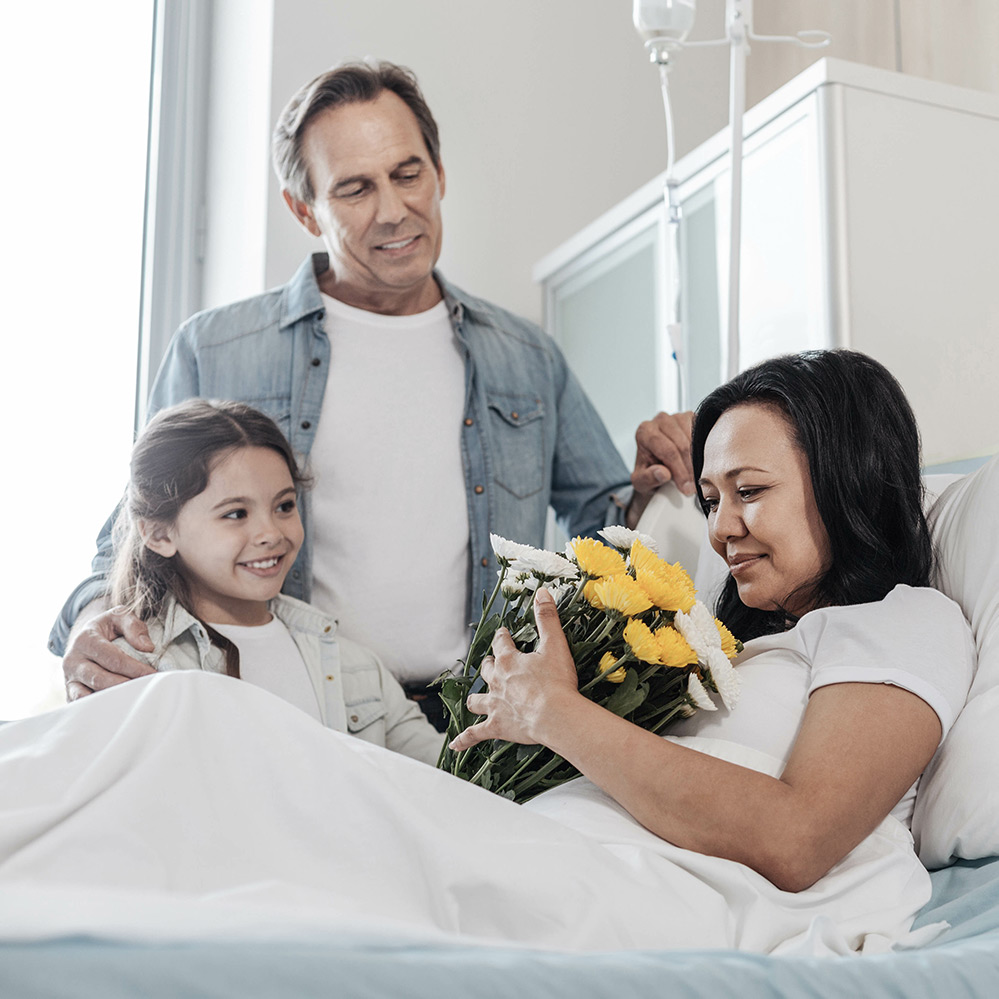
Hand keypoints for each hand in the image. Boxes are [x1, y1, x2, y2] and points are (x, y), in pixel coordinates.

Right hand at [63, 608, 155, 699]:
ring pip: (89, 695)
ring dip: (113, 699)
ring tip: (134, 699)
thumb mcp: (119, 617)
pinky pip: (82, 705)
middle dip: (126, 685)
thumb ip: (134, 626)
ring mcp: (69, 679)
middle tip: (146, 688)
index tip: (153, 674)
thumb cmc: (107, 628)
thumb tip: (147, 647)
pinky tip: (119, 708)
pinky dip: (99, 708)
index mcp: (85, 640)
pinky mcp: (70, 693)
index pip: (113, 658)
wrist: (85, 638)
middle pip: (101, 679)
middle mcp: (73, 661)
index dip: (135, 668)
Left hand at [449, 589, 580, 752]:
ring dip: (476, 699)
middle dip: (489, 665)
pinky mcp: (496, 726)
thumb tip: (542, 592)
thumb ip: (547, 618)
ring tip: (473, 701)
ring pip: (477, 700)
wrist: (556, 715)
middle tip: (491, 664)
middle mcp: (497, 682)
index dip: (503, 637)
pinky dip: (465, 739)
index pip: (501, 643)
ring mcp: (494, 705)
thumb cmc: (557, 682)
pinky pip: (475, 734)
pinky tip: (456, 745)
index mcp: (509, 661)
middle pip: (487, 670)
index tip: (504, 633)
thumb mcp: (555, 644)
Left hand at [627, 411, 695, 526]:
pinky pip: (704, 432)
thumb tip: (662, 473)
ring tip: (697, 477)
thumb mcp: (641, 482)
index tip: (686, 488)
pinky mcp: (692, 418)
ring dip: (699, 460)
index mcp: (644, 432)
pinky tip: (703, 464)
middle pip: (681, 444)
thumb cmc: (648, 472)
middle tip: (694, 487)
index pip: (666, 450)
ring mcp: (678, 417)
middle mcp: (660, 420)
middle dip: (689, 468)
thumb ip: (648, 478)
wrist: (657, 465)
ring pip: (694, 438)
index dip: (679, 470)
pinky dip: (706, 449)